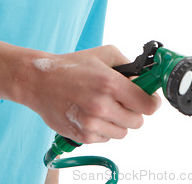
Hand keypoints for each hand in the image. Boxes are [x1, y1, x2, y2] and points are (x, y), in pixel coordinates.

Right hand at [24, 45, 160, 143]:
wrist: (40, 81)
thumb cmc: (72, 66)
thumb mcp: (104, 54)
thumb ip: (128, 65)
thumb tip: (144, 79)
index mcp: (110, 83)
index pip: (147, 105)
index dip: (151, 102)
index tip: (149, 99)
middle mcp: (102, 105)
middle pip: (138, 121)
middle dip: (134, 110)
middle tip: (123, 100)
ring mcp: (92, 123)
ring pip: (123, 132)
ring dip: (118, 121)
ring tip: (105, 106)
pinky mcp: (83, 136)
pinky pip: (106, 138)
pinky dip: (104, 129)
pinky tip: (93, 114)